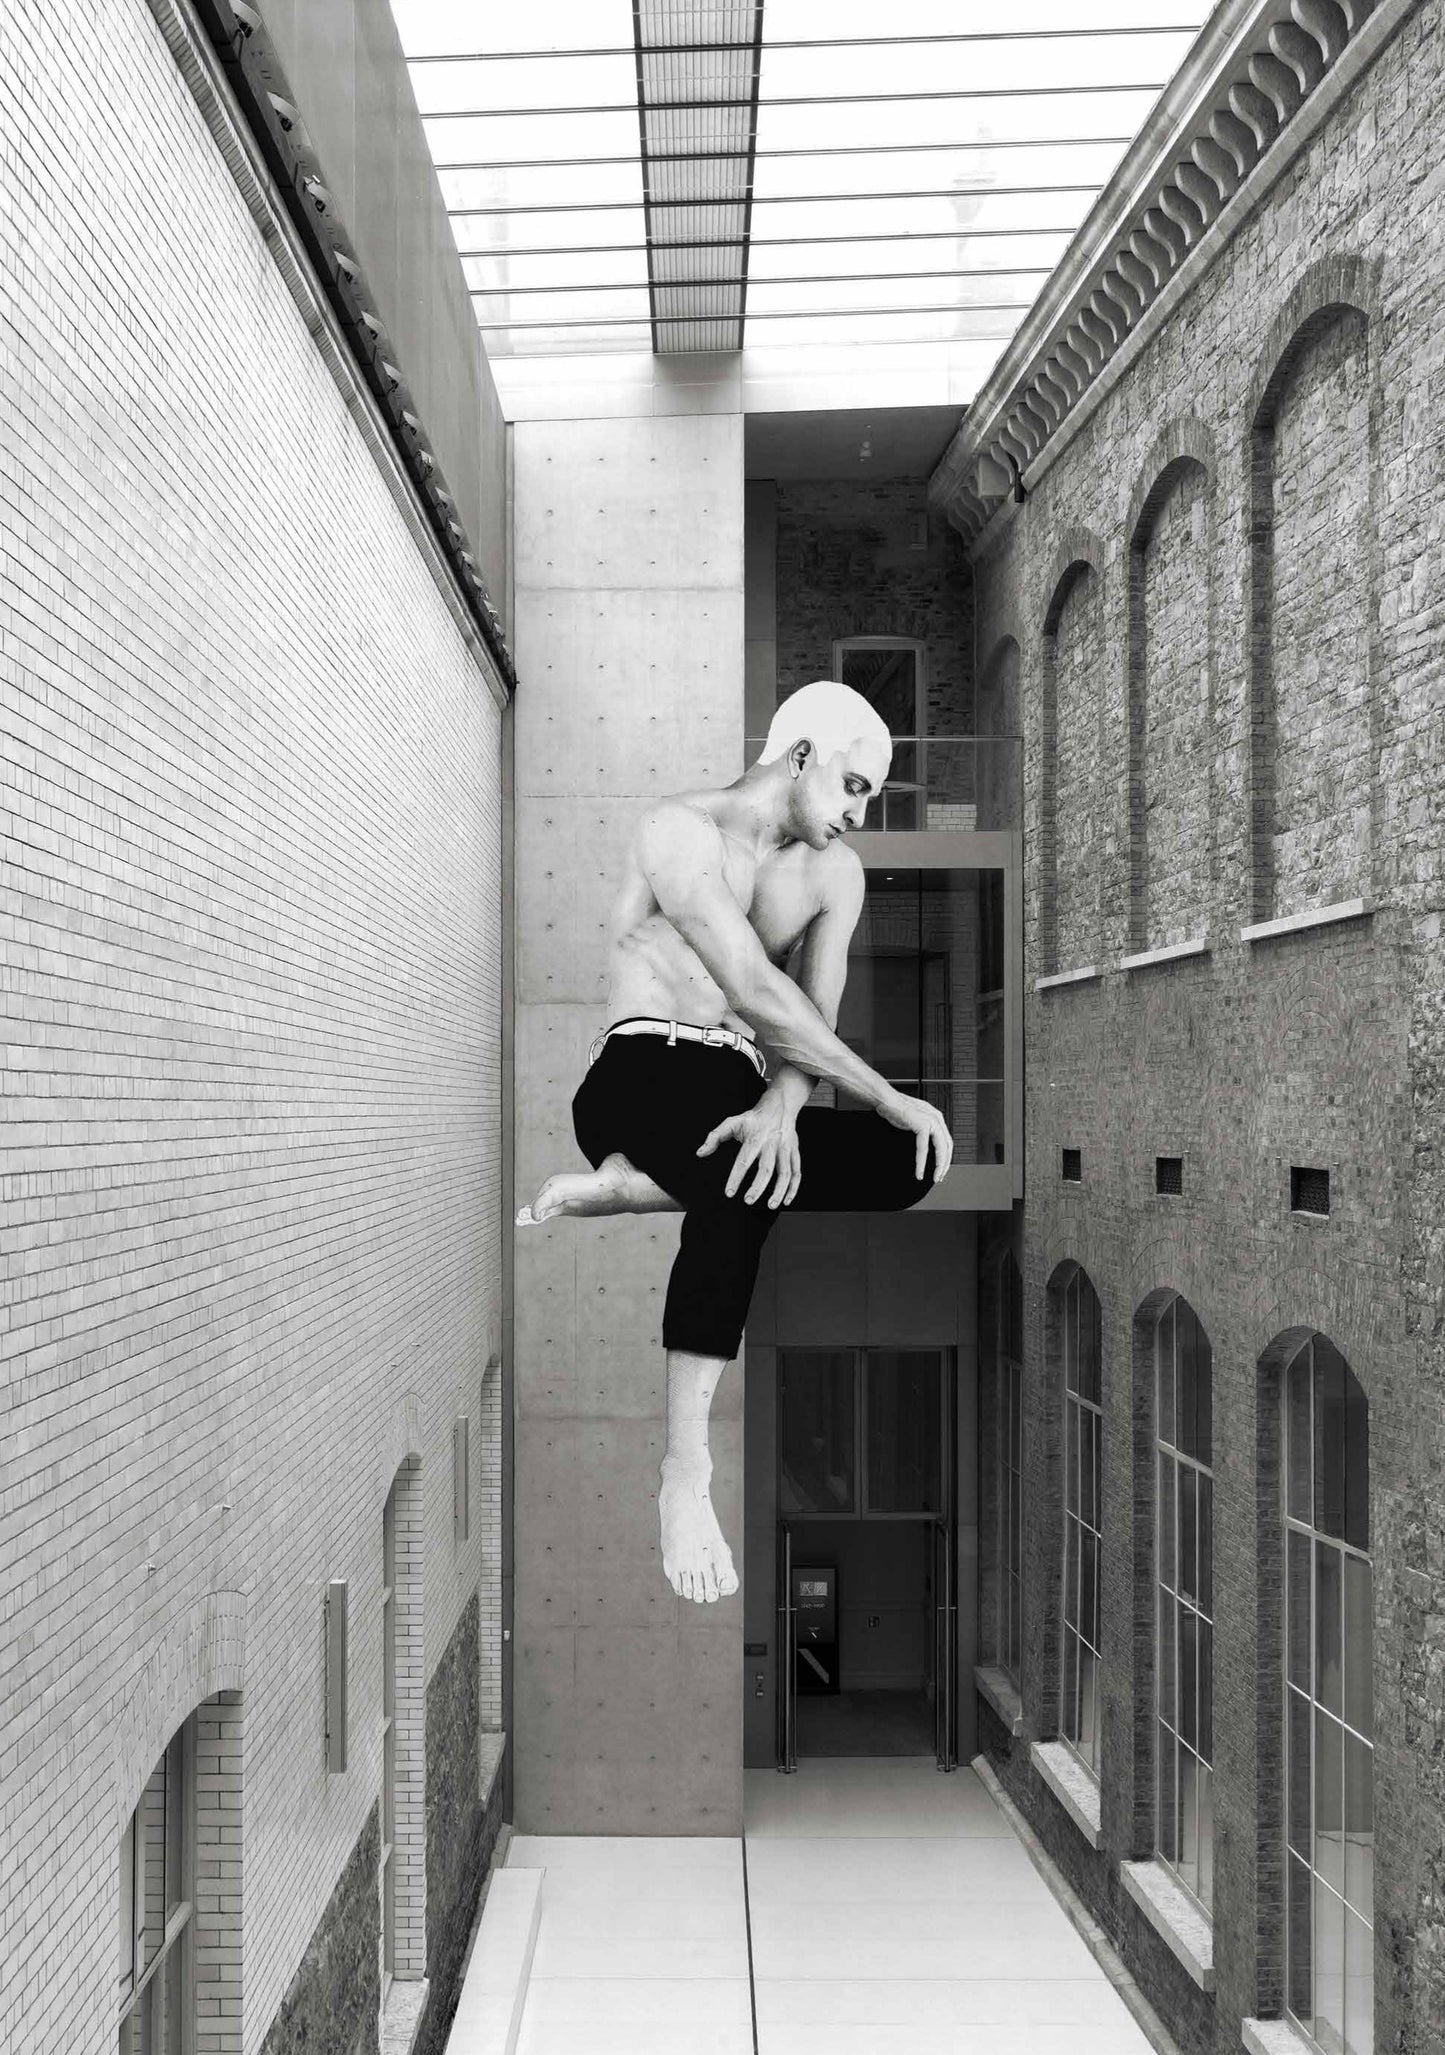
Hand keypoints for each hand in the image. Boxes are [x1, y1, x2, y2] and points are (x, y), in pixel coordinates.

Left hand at [697, 1090, 801, 1207]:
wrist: (780, 1105)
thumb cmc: (754, 1118)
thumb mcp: (732, 1122)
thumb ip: (715, 1137)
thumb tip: (701, 1153)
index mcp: (754, 1138)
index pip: (743, 1161)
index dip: (736, 1178)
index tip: (729, 1192)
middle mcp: (771, 1144)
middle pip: (766, 1169)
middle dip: (758, 1187)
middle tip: (748, 1201)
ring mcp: (785, 1149)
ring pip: (785, 1173)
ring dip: (779, 1191)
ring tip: (771, 1205)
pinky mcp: (794, 1152)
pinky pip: (797, 1172)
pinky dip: (793, 1188)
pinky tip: (786, 1200)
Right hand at [879, 1089, 953, 1183]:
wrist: (886, 1100)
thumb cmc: (896, 1109)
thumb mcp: (913, 1122)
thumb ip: (922, 1132)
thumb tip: (924, 1148)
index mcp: (936, 1118)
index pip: (947, 1141)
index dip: (945, 1157)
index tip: (941, 1169)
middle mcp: (937, 1118)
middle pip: (947, 1147)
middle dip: (945, 1165)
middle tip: (939, 1177)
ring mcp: (931, 1121)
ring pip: (940, 1149)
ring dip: (938, 1166)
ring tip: (934, 1177)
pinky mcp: (922, 1125)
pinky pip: (924, 1148)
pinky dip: (921, 1162)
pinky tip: (919, 1171)